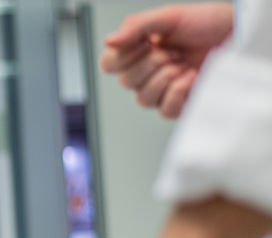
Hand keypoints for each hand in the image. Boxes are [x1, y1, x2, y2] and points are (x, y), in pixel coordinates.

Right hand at [100, 3, 233, 118]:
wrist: (238, 35)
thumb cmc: (207, 23)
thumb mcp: (169, 17)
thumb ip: (136, 27)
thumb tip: (109, 41)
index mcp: (138, 52)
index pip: (109, 64)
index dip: (123, 57)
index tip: (146, 42)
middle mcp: (147, 72)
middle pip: (126, 82)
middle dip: (152, 64)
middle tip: (173, 52)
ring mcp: (163, 90)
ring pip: (143, 99)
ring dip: (165, 79)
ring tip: (183, 64)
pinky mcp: (180, 104)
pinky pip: (165, 110)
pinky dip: (178, 93)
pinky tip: (190, 78)